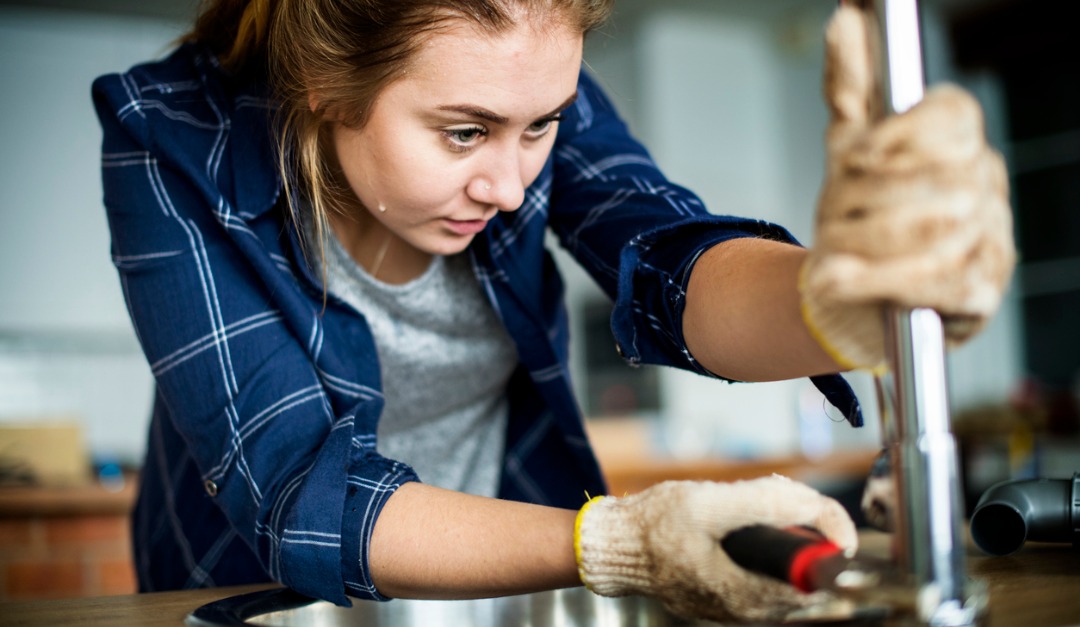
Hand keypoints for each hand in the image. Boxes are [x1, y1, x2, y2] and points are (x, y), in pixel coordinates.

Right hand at [574, 476, 857, 622]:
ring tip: (769, 515)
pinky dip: (771, 557)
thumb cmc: (656, 524)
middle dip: (809, 540)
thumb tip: (813, 506)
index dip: (831, 542)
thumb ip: (763, 502)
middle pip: (806, 581)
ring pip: (788, 582)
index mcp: (745, 592)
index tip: (829, 519)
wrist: (618, 546)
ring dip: (790, 547)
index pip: (814, 577)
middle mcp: (745, 611)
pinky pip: (767, 583)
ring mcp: (735, 610)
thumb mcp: (708, 502)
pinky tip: (752, 530)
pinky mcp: (726, 602)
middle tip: (795, 507)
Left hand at [800, 6, 1015, 370]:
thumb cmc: (859, 217)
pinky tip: (842, 280)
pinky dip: (875, 282)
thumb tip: (845, 18)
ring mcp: (989, 240)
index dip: (902, 134)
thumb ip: (850, 86)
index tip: (854, 157)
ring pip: (929, 231)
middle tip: (827, 217)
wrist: (856, 296)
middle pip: (935, 177)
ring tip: (831, 255)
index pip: (954, 115)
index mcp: (960, 143)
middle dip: (865, 201)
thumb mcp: (847, 149)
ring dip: (863, 244)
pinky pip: (931, 283)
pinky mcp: (979, 292)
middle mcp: (984, 187)